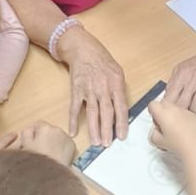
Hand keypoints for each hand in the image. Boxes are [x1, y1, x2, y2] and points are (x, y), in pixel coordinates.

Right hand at [19, 120, 75, 164]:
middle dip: (43, 137)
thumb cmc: (37, 161)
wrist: (51, 175)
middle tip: (39, 149)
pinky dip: (61, 147)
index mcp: (45, 128)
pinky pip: (64, 143)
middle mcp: (58, 130)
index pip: (38, 124)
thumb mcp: (26, 145)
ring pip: (57, 137)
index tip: (31, 141)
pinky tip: (55, 156)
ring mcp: (67, 138)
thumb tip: (29, 130)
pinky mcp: (72, 146)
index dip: (33, 133)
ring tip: (47, 154)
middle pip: (48, 130)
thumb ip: (26, 133)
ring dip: (52, 142)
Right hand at [58, 28, 127, 146]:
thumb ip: (120, 91)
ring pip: (92, 112)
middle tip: (107, 144)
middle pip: (106, 112)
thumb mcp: (118, 72)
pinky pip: (75, 108)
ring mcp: (89, 89)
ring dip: (93, 128)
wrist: (83, 50)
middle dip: (107, 130)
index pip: (121, 107)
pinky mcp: (76, 90)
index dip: (122, 122)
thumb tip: (122, 110)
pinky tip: (73, 132)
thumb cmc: (103, 61)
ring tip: (95, 142)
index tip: (122, 136)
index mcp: (116, 84)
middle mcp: (103, 87)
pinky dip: (73, 120)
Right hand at [148, 98, 195, 153]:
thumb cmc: (179, 145)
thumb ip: (153, 134)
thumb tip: (156, 132)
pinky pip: (186, 115)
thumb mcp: (158, 142)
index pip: (152, 105)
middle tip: (163, 126)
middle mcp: (176, 110)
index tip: (155, 120)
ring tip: (175, 132)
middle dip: (162, 112)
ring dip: (173, 116)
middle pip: (164, 103)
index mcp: (164, 113)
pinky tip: (185, 133)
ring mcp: (187, 112)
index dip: (152, 112)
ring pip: (176, 109)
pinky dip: (184, 120)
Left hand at [165, 45, 195, 112]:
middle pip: (182, 105)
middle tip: (185, 107)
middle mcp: (193, 78)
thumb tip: (166, 96)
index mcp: (182, 74)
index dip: (169, 107)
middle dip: (183, 109)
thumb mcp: (183, 68)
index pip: (169, 97)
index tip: (170, 110)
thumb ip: (174, 81)